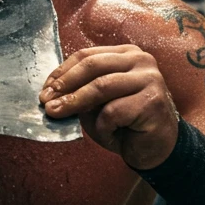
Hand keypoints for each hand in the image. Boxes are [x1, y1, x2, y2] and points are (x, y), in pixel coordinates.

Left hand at [40, 45, 178, 170]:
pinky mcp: (152, 101)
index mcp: (126, 54)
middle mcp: (141, 60)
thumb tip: (52, 94)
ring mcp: (150, 79)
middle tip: (46, 101)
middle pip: (92, 66)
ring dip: (74, 102)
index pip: (87, 56)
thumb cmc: (126, 124)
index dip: (62, 72)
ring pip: (100, 87)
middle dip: (64, 85)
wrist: (158, 150)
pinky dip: (103, 126)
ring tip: (56, 113)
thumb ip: (83, 92)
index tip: (45, 89)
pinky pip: (113, 112)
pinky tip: (111, 135)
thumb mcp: (100, 104)